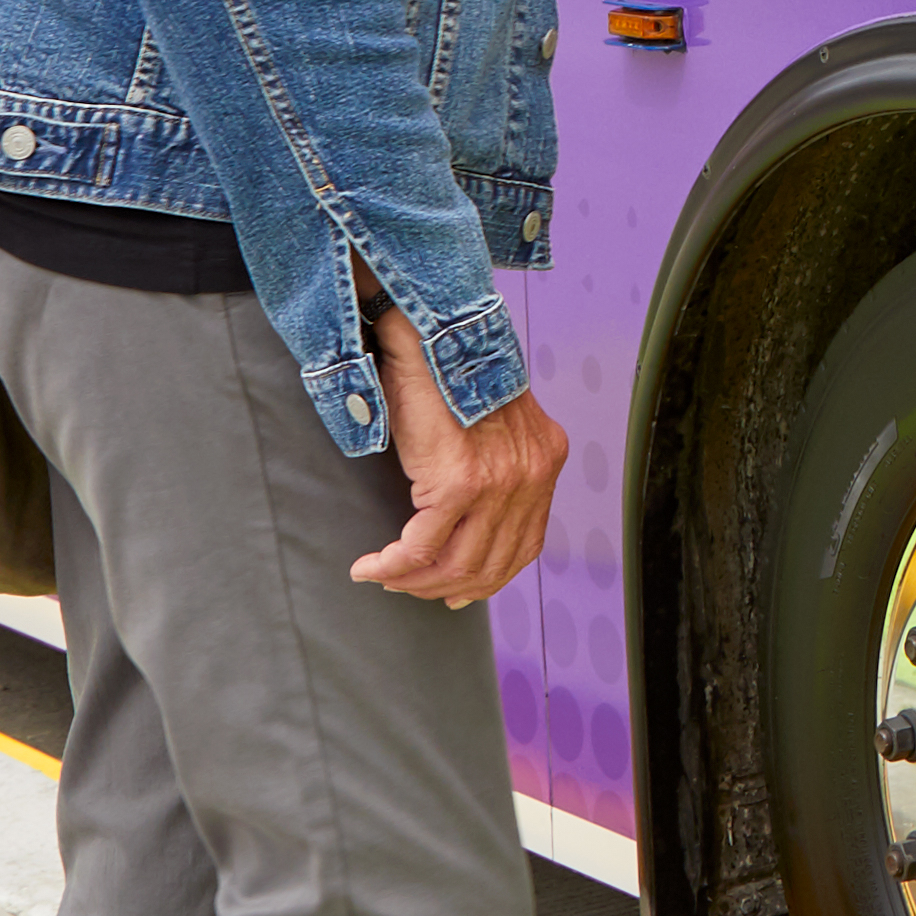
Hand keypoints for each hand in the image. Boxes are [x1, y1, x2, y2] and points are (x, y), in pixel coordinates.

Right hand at [354, 288, 567, 604]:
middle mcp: (532, 474)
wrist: (431, 327)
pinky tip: (371, 566)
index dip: (486, 577)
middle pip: (492, 564)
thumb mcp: (489, 419)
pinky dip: (391, 566)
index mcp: (544, 457)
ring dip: (414, 581)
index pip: (524, 544)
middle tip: (407, 587)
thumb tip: (468, 515)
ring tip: (385, 577)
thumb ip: (492, 460)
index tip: (454, 588)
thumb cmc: (446, 366)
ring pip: (457, 564)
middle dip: (443, 587)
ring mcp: (499, 481)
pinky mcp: (458, 482)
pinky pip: (421, 547)